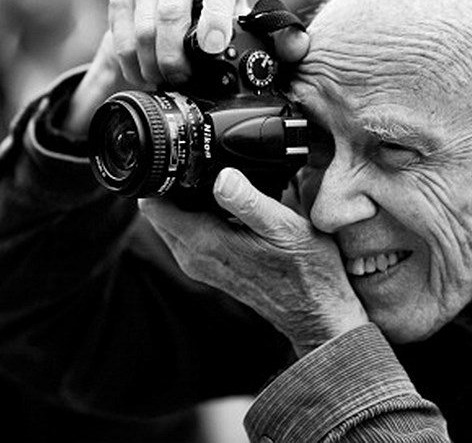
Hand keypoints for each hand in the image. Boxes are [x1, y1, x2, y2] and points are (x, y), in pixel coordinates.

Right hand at [63, 0, 310, 134]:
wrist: (176, 15)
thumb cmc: (218, 22)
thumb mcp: (248, 29)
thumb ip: (278, 40)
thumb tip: (298, 47)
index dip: (214, 19)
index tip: (213, 48)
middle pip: (171, 15)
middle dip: (178, 59)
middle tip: (185, 83)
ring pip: (144, 33)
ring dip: (156, 68)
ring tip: (168, 84)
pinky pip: (121, 43)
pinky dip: (134, 69)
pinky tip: (148, 77)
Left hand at [139, 168, 368, 356]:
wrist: (317, 312)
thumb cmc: (307, 272)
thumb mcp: (284, 227)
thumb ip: (248, 202)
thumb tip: (221, 176)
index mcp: (205, 243)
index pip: (154, 206)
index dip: (161, 177)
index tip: (182, 160)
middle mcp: (196, 257)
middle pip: (160, 212)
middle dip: (171, 186)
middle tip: (202, 165)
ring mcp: (203, 265)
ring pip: (174, 223)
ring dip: (186, 201)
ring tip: (217, 182)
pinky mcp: (214, 268)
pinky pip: (191, 234)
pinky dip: (200, 216)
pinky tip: (228, 206)